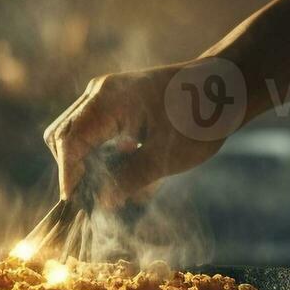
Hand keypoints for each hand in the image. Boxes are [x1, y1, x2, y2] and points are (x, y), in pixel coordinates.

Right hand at [43, 62, 237, 206]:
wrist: (226, 87)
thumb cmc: (199, 118)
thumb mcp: (166, 156)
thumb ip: (130, 180)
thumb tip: (101, 203)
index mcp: (107, 101)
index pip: (68, 143)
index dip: (68, 176)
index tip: (75, 203)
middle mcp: (99, 94)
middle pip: (63, 136)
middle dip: (73, 169)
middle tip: (92, 198)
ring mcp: (107, 95)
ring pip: (77, 134)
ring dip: (88, 162)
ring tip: (116, 186)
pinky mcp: (118, 103)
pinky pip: (95, 130)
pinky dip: (102, 153)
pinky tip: (128, 169)